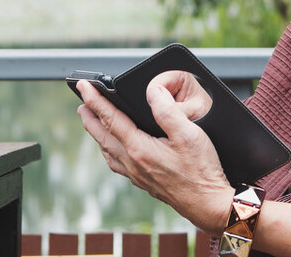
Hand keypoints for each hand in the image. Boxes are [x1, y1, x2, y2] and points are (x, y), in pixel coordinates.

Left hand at [76, 78, 230, 233]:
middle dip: (90, 117)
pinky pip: (116, 163)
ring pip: (107, 151)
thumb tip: (151, 91)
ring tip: (93, 122)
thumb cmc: (202, 172)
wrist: (208, 205)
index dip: (95, 99)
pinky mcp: (143, 182)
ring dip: (97, 134)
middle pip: (102, 136)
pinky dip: (108, 150)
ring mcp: (137, 175)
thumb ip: (167, 110)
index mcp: (140, 149)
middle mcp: (133, 163)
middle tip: (81, 103)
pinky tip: (114, 149)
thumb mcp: (189, 134)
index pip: (111, 118)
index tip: (83, 86)